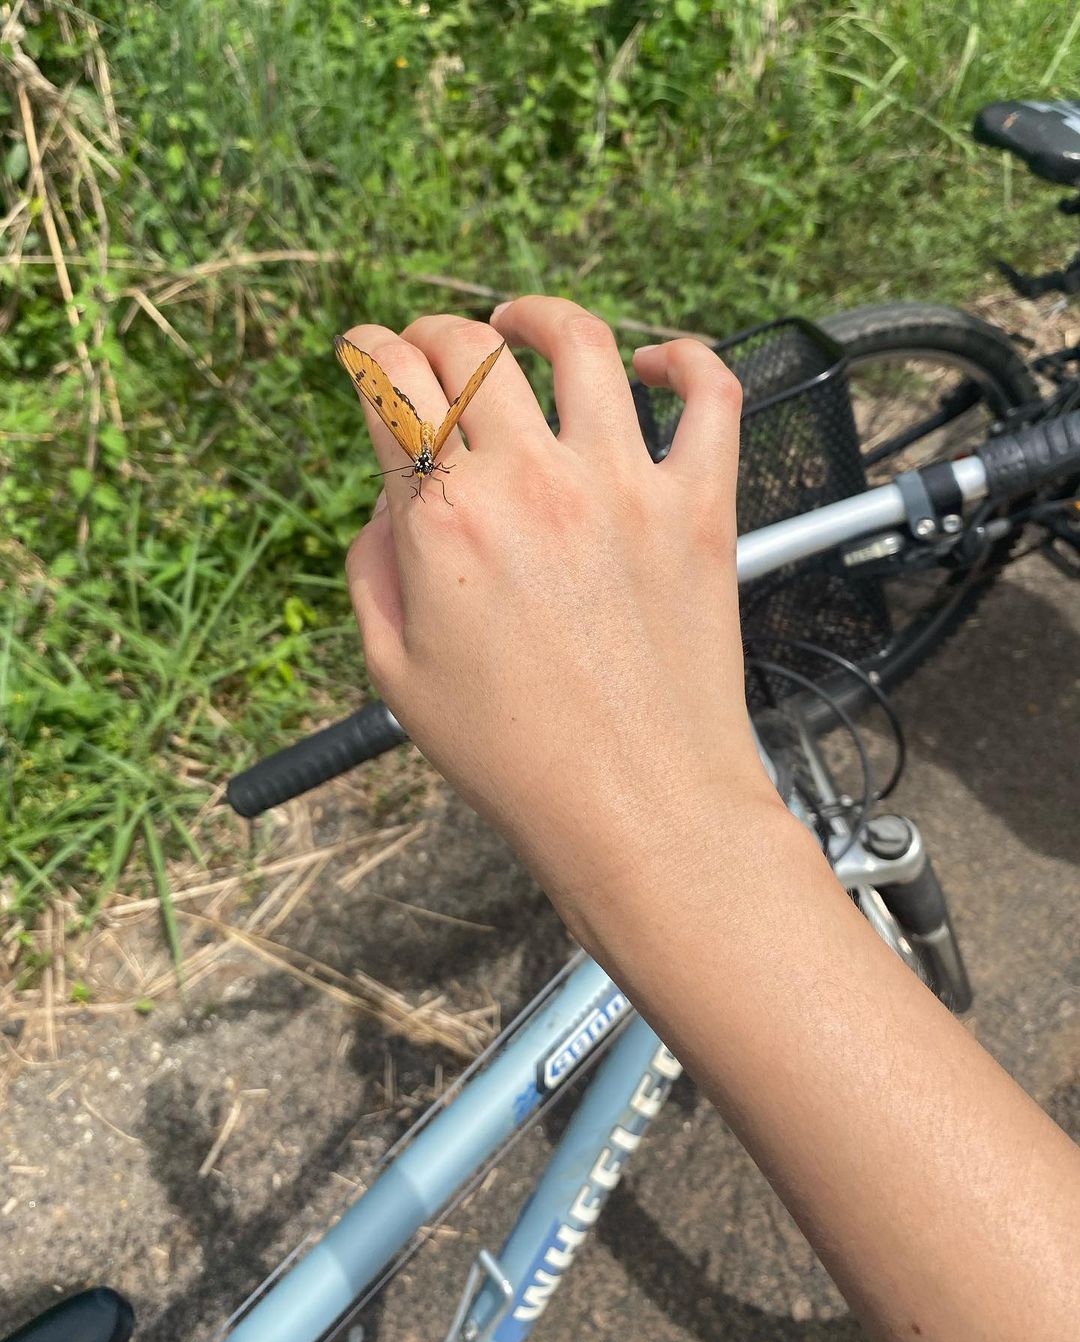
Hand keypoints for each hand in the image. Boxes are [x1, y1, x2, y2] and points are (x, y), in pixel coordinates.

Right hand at [344, 296, 780, 934]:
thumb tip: (392, 501)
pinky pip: (712, 397)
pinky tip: (658, 363)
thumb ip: (374, 569)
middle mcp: (531, 484)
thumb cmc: (515, 758)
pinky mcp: (700, 508)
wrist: (638, 810)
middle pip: (469, 351)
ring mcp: (623, 487)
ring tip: (521, 324)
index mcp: (444, 522)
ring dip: (537, 317)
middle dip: (432, 331)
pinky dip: (687, 360)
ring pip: (580, 343)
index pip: (393, 386)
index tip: (369, 350)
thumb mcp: (396, 674)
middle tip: (428, 347)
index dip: (370, 352)